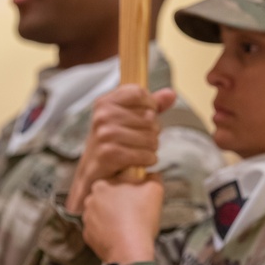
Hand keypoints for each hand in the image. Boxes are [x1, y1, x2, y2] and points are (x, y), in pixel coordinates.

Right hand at [65, 85, 176, 212]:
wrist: (93, 171)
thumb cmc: (113, 141)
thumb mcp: (127, 118)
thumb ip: (150, 105)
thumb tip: (171, 94)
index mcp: (105, 102)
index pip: (139, 93)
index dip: (150, 105)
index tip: (147, 115)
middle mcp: (103, 116)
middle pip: (149, 117)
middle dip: (153, 131)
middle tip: (143, 139)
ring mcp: (105, 135)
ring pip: (150, 137)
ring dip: (152, 147)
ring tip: (143, 150)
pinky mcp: (109, 154)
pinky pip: (144, 154)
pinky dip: (148, 159)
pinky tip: (142, 160)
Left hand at [82, 176, 163, 263]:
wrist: (130, 250)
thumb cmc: (141, 220)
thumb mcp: (155, 189)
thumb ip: (151, 176)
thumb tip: (150, 174)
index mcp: (103, 185)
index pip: (117, 180)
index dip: (129, 188)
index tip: (137, 196)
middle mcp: (90, 200)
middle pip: (108, 196)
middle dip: (119, 202)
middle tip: (134, 211)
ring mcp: (87, 218)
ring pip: (102, 213)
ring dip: (112, 216)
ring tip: (128, 224)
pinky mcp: (88, 235)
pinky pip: (99, 229)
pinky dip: (108, 231)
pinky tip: (120, 234)